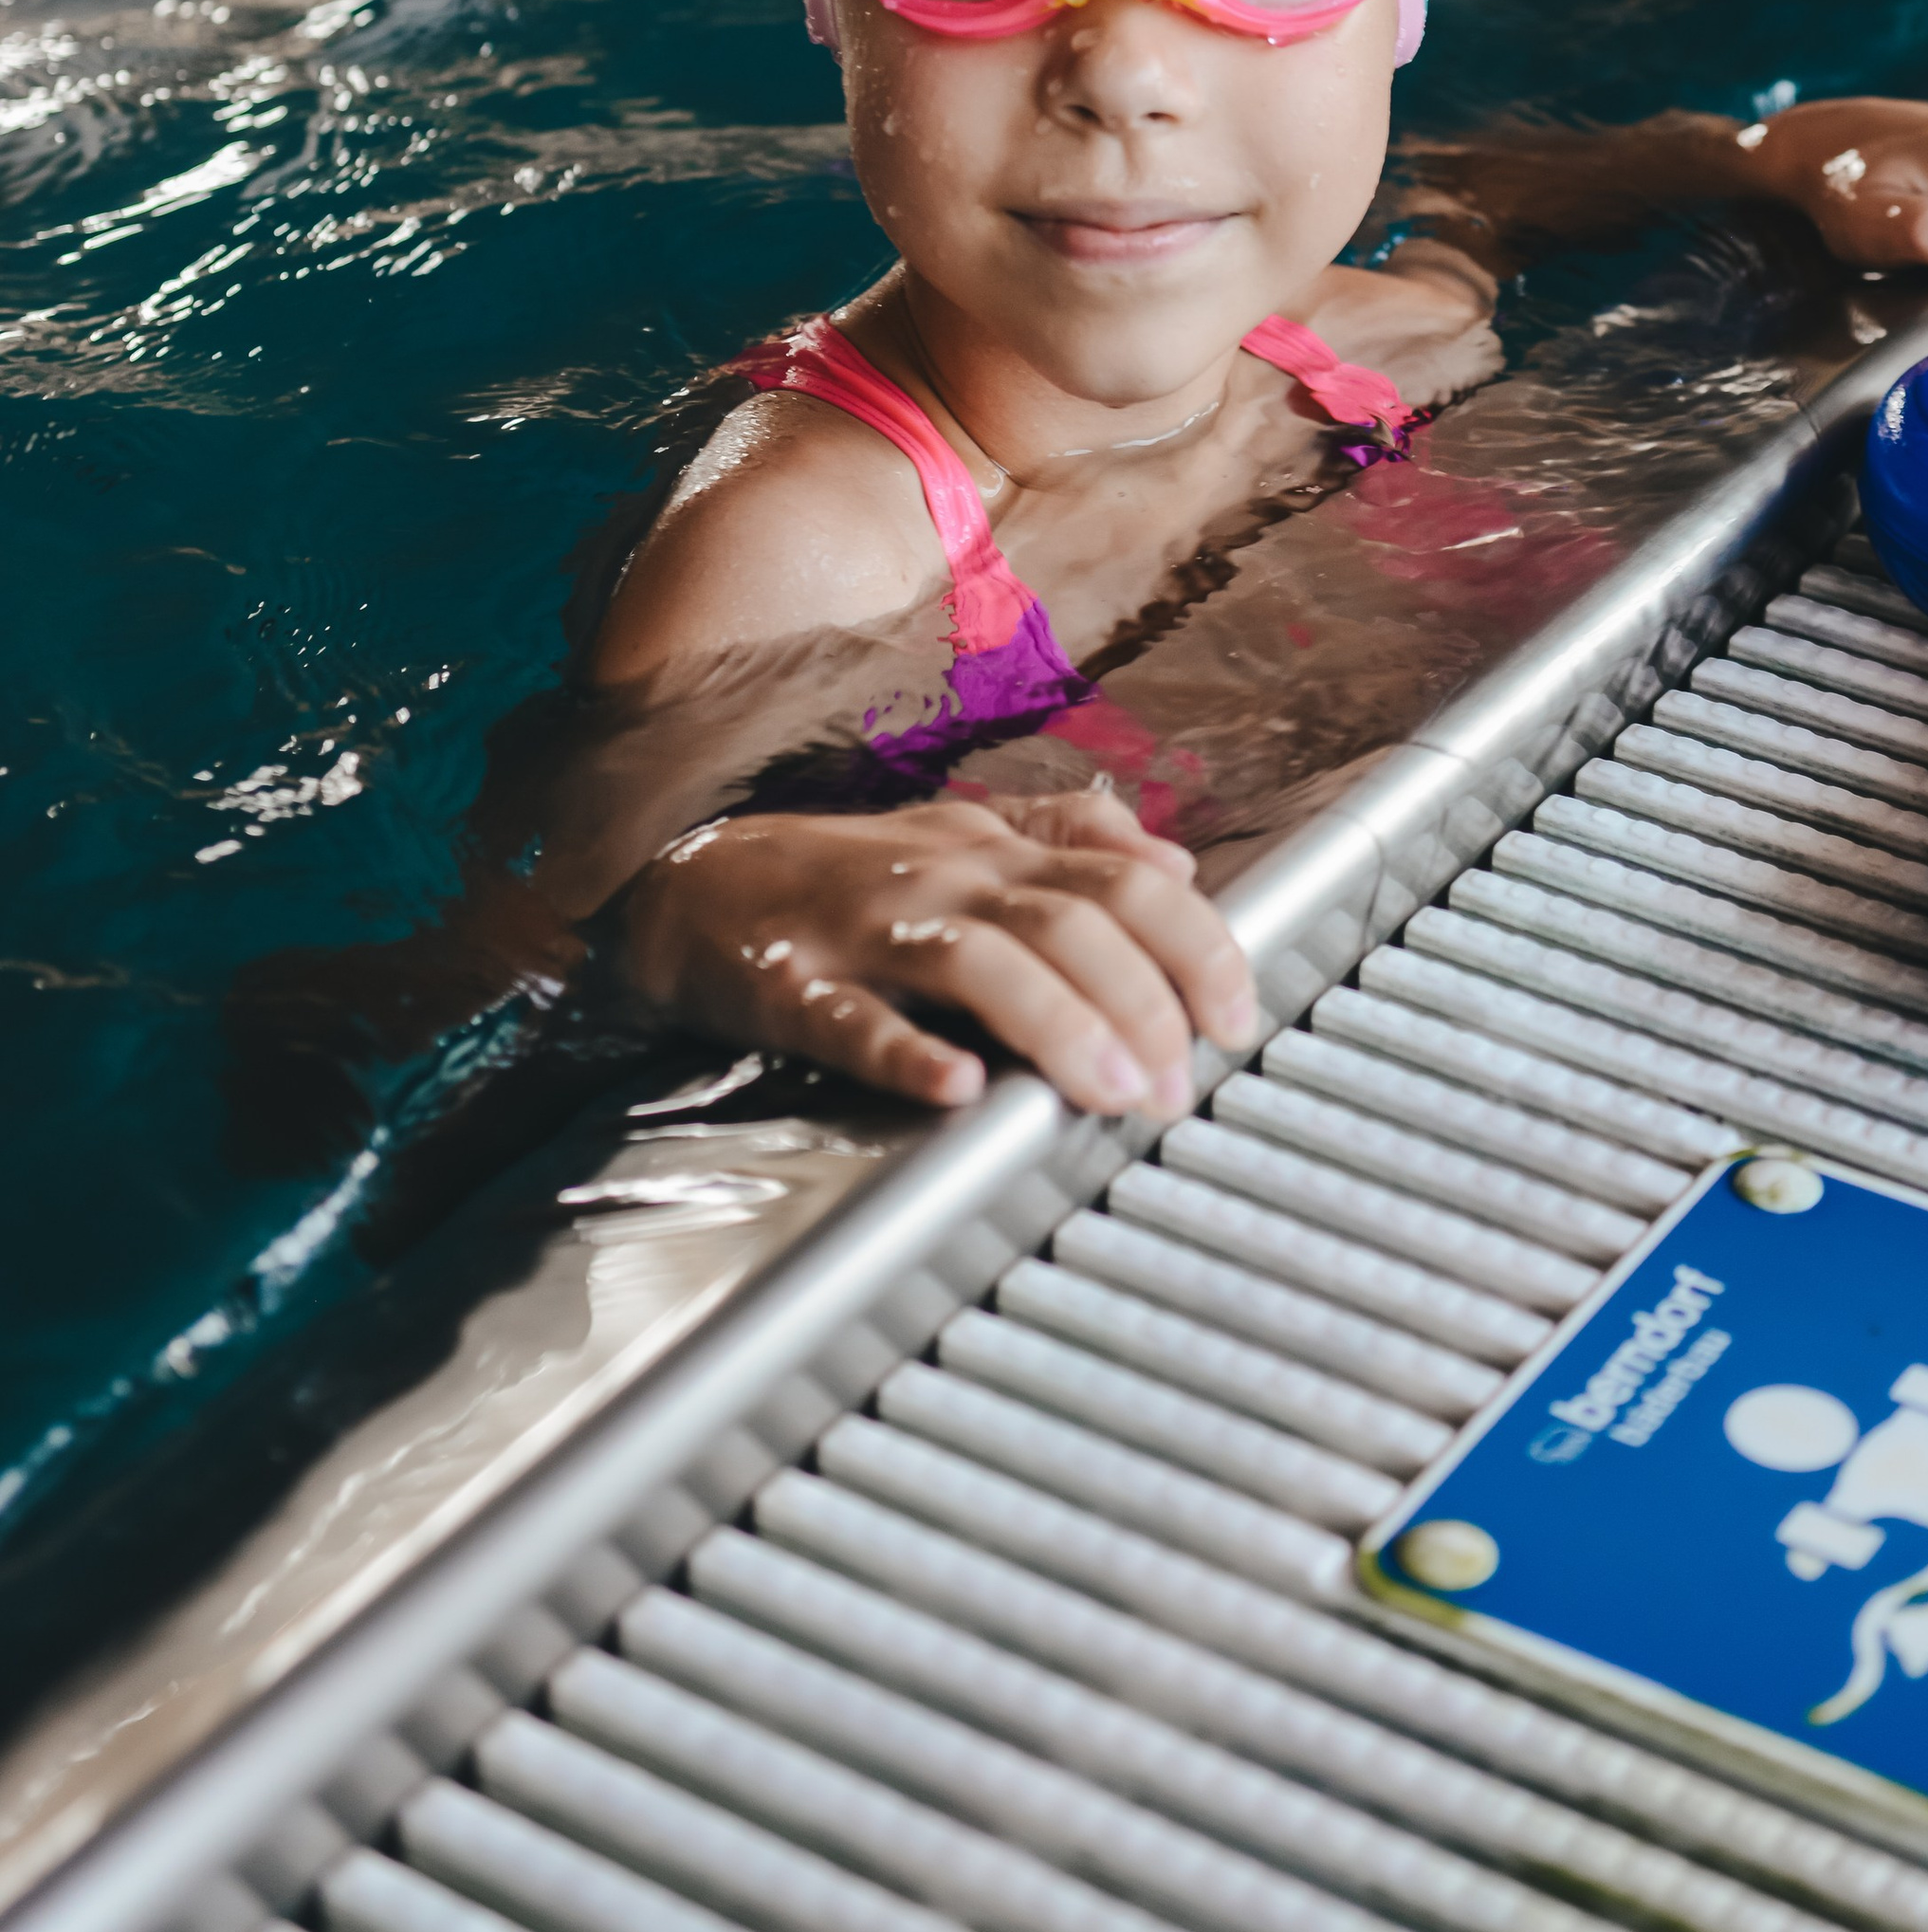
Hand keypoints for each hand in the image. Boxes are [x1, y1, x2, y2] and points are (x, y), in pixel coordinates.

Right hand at [618, 790, 1258, 1118]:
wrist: (685, 881)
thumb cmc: (845, 873)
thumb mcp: (965, 840)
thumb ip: (1073, 843)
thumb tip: (1179, 862)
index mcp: (992, 848)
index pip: (1122, 877)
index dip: (1193, 943)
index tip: (1237, 1015)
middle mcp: (942, 877)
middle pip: (1069, 919)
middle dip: (1142, 1000)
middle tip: (1179, 1083)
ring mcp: (865, 927)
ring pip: (981, 960)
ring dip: (1059, 1024)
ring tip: (1112, 1091)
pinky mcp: (788, 981)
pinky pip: (850, 1017)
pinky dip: (906, 1054)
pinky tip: (955, 1090)